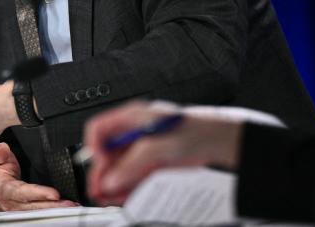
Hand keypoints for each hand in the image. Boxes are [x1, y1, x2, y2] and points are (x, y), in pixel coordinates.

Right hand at [0, 143, 77, 211]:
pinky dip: (53, 211)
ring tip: (73, 206)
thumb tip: (3, 149)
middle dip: (53, 206)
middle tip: (70, 203)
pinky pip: (40, 212)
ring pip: (39, 212)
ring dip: (56, 210)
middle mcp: (12, 202)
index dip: (38, 194)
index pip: (22, 192)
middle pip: (34, 207)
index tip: (54, 193)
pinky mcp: (25, 211)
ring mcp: (19, 209)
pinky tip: (67, 208)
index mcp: (3, 189)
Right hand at [84, 100, 242, 205]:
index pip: (99, 129)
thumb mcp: (159, 146)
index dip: (95, 148)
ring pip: (118, 168)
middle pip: (107, 153)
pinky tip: (123, 196)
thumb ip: (133, 164)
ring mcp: (141, 149)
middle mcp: (133, 132)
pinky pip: (131, 177)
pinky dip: (126, 188)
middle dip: (102, 173)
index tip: (102, 165)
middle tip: (100, 190)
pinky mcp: (150, 163)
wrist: (219, 143)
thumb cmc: (195, 131)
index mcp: (131, 117)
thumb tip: (111, 179)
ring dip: (112, 184)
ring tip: (109, 198)